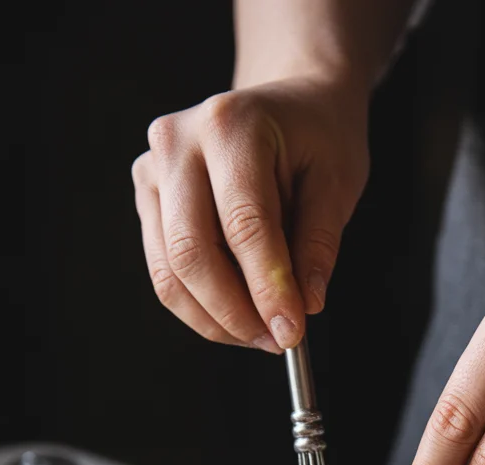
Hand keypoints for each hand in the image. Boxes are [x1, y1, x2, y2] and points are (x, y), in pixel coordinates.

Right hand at [132, 76, 368, 351]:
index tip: (292, 331)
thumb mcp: (337, 183)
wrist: (288, 105)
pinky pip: (165, 272)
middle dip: (237, 313)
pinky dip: (202, 308)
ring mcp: (153, 170)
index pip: (244, 225)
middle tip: (278, 340)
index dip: (268, 288)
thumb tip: (304, 306)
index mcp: (230, 125)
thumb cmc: (315, 138)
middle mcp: (177, 143)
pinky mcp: (148, 199)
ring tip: (263, 334)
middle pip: (193, 253)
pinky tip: (240, 317)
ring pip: (172, 272)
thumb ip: (318, 245)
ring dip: (218, 320)